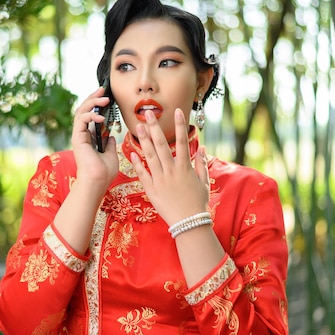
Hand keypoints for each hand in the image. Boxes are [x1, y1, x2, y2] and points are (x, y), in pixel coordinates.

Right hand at [71, 87, 118, 193]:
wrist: (97, 182)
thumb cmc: (104, 172)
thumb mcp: (111, 154)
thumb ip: (109, 143)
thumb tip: (110, 135)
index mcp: (90, 138)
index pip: (91, 116)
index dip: (98, 105)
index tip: (107, 97)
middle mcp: (82, 135)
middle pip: (84, 110)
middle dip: (94, 98)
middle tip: (103, 90)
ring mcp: (78, 136)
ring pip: (81, 111)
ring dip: (93, 102)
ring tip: (104, 99)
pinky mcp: (77, 137)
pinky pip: (81, 120)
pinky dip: (91, 115)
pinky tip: (101, 116)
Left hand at [130, 109, 209, 226]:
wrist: (189, 223)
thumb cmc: (198, 203)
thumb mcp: (203, 182)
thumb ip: (202, 164)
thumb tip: (202, 148)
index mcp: (185, 167)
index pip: (183, 141)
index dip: (180, 125)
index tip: (177, 111)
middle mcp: (172, 170)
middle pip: (162, 144)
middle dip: (155, 127)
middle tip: (148, 112)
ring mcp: (161, 179)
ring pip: (150, 156)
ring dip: (144, 139)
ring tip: (138, 126)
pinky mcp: (152, 190)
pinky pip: (143, 174)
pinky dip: (137, 163)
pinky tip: (131, 152)